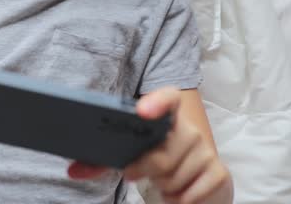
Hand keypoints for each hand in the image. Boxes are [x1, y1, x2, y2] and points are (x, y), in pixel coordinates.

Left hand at [68, 87, 232, 203]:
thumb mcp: (129, 155)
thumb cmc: (156, 159)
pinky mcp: (218, 172)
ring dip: (162, 186)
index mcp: (166, 115)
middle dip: (146, 170)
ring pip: (174, 177)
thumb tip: (72, 171)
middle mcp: (189, 129)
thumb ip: (99, 162)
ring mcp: (205, 150)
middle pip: (163, 154)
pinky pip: (190, 194)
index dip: (156, 102)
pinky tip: (178, 191)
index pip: (168, 97)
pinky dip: (178, 199)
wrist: (199, 176)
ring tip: (162, 179)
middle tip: (135, 173)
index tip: (142, 112)